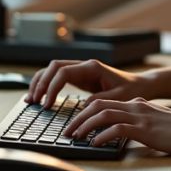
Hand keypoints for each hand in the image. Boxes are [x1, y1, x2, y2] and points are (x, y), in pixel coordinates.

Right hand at [25, 59, 151, 107]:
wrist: (139, 86)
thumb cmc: (131, 91)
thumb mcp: (119, 97)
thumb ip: (102, 99)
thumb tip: (85, 105)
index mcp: (92, 67)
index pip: (64, 72)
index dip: (52, 87)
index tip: (47, 104)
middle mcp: (84, 65)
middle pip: (53, 67)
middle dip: (41, 83)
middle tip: (33, 101)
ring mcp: (81, 70)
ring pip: (53, 70)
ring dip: (40, 82)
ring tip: (30, 99)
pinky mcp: (79, 77)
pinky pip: (58, 77)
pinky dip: (47, 85)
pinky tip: (40, 97)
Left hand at [66, 97, 170, 154]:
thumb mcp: (156, 120)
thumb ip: (140, 119)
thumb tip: (125, 128)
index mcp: (137, 103)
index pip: (104, 101)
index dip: (86, 110)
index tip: (75, 122)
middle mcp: (135, 106)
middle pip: (98, 105)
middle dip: (79, 116)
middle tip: (68, 130)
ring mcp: (139, 116)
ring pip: (103, 114)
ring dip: (85, 125)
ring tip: (75, 136)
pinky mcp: (144, 129)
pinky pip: (116, 129)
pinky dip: (101, 135)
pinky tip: (94, 143)